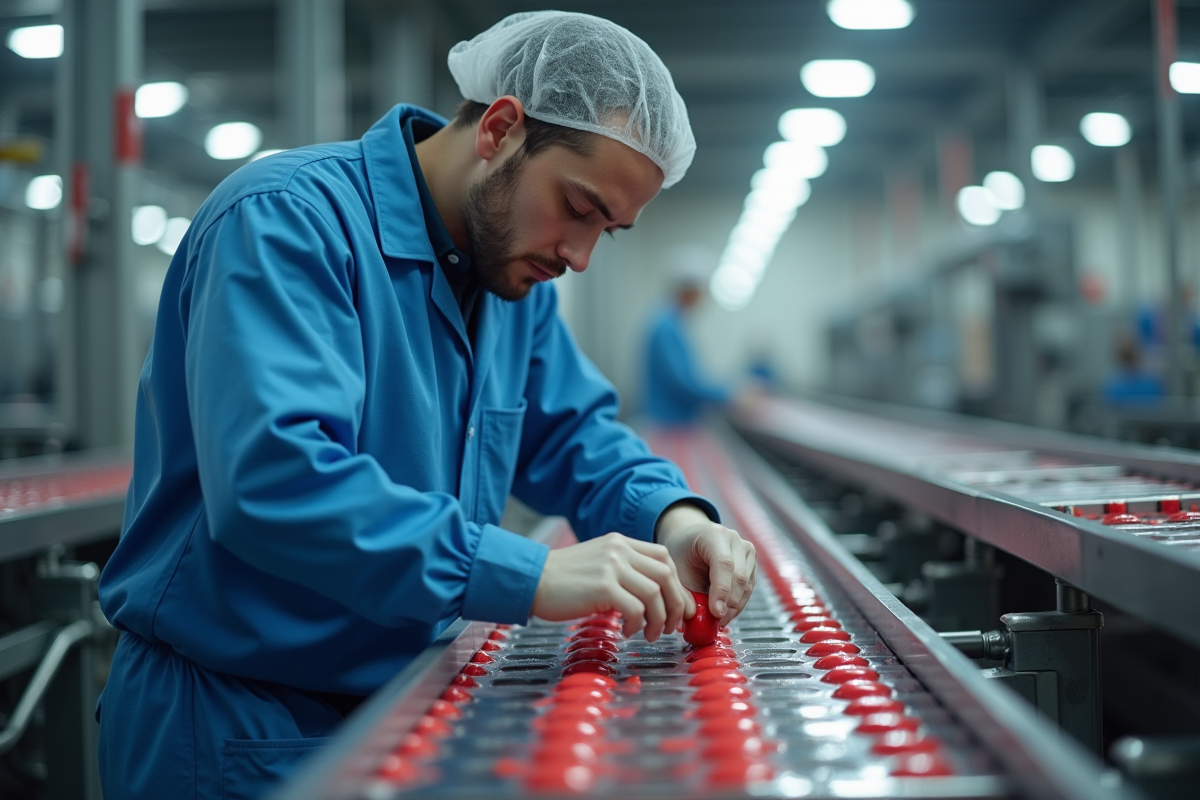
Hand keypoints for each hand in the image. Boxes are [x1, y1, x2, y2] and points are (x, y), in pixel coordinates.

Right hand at [531, 533, 692, 641]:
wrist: (531, 580)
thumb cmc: (562, 580)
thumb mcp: (598, 563)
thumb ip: (624, 570)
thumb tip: (654, 597)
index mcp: (620, 542)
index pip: (664, 557)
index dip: (677, 584)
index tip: (678, 607)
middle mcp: (619, 550)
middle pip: (666, 574)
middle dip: (675, 604)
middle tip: (671, 626)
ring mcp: (612, 567)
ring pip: (655, 593)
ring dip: (658, 619)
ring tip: (648, 634)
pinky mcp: (603, 587)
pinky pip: (636, 609)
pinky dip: (637, 625)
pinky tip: (627, 632)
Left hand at [655, 503, 756, 626]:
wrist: (688, 539)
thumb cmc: (681, 554)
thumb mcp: (678, 572)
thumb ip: (689, 594)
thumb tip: (699, 623)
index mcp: (712, 535)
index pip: (724, 563)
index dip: (721, 591)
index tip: (716, 613)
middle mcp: (733, 539)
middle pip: (739, 576)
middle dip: (729, 604)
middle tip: (716, 623)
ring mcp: (745, 549)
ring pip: (747, 585)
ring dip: (734, 607)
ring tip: (719, 621)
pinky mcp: (751, 561)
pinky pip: (749, 587)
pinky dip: (738, 603)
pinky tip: (725, 613)